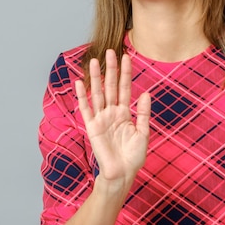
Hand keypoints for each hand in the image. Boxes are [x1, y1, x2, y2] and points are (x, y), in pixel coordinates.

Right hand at [75, 49, 150, 183]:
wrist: (122, 173)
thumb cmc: (134, 156)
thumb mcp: (143, 133)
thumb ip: (143, 113)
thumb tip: (145, 93)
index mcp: (125, 113)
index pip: (125, 88)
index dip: (125, 73)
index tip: (127, 56)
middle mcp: (112, 112)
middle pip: (110, 86)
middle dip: (111, 69)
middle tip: (111, 51)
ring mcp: (101, 118)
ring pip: (97, 93)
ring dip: (95, 77)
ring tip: (94, 61)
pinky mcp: (92, 127)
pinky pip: (86, 109)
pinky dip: (82, 96)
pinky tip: (79, 82)